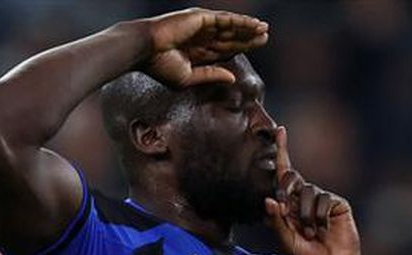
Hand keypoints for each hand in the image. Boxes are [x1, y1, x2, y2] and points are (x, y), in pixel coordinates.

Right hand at [142, 8, 268, 87]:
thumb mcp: (188, 77)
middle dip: (248, 38)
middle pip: (230, 37)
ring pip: (231, 27)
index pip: (224, 49)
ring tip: (264, 29)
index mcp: (197, 52)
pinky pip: (226, 20)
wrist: (145, 50)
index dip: (240, 48)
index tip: (254, 50)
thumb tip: (232, 78)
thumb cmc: (160, 66)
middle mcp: (201, 37)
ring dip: (248, 28)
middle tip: (265, 38)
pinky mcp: (202, 18)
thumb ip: (211, 75)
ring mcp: (202, 26)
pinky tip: (254, 24)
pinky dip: (241, 21)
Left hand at [265, 127, 362, 254]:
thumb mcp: (288, 242)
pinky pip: (322, 199)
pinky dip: (318, 216)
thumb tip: (269, 200)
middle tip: (285, 206)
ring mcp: (322, 199)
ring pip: (306, 191)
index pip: (284, 175)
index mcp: (290, 204)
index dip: (283, 151)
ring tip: (311, 233)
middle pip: (291, 177)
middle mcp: (305, 197)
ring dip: (304, 214)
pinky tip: (323, 228)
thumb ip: (277, 223)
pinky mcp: (337, 203)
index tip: (280, 130)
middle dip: (285, 187)